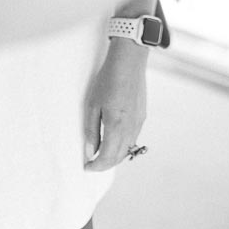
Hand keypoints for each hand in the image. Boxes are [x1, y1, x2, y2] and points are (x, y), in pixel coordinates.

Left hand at [84, 39, 147, 171]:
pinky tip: (114, 139)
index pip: (107, 157)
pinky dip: (123, 145)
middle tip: (92, 163)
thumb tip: (90, 151)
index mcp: (116, 126)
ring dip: (115, 156)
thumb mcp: (93, 105)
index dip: (96, 166)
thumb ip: (91, 131)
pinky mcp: (142, 116)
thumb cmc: (108, 80)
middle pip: (119, 156)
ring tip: (101, 152)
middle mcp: (130, 128)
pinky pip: (133, 138)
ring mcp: (138, 122)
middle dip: (105, 164)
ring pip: (128, 149)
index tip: (87, 167)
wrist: (129, 62)